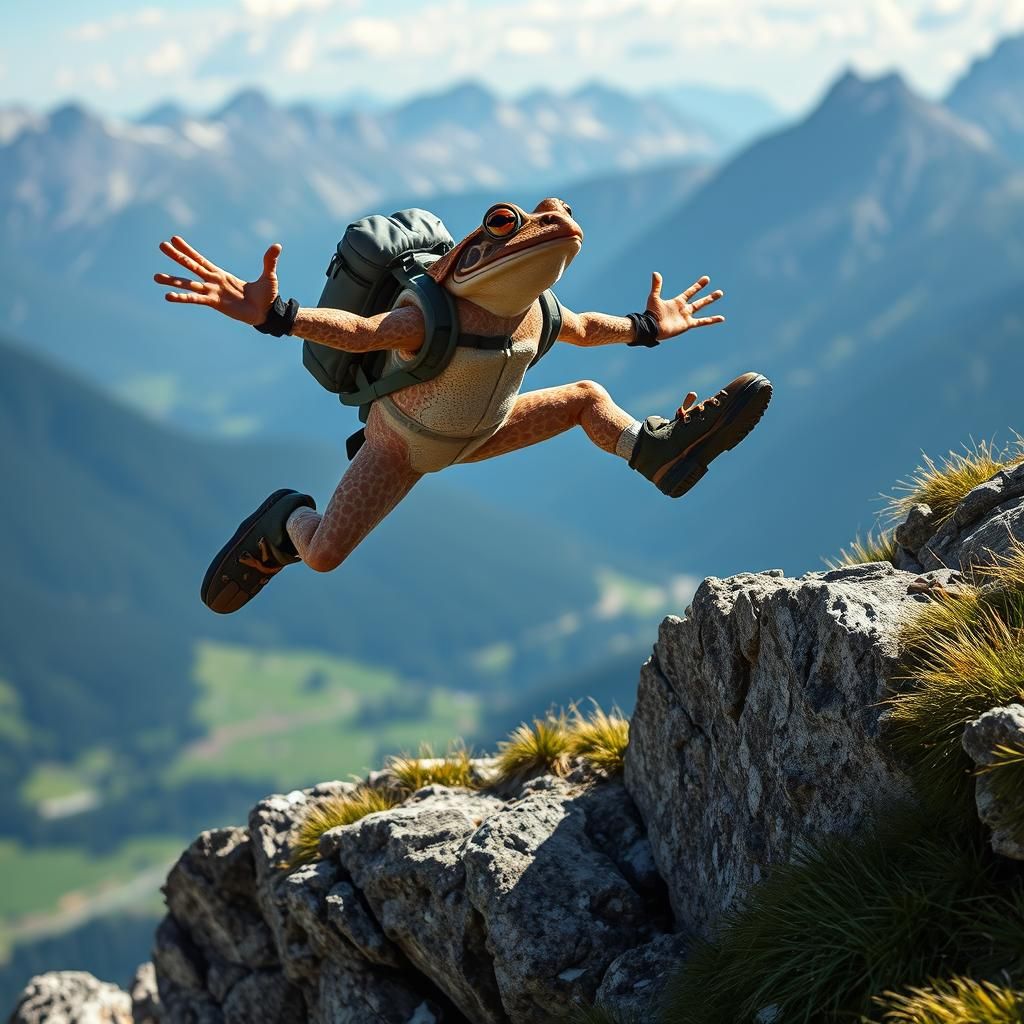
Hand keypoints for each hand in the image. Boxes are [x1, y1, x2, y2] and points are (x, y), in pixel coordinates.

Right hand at [153, 236, 282, 325]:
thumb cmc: (267, 296)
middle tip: (160, 246)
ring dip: (173, 280)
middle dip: (177, 256)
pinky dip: (182, 297)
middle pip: (191, 266)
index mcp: (222, 274)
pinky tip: (168, 296)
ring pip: (188, 284)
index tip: (174, 239)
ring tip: (155, 277)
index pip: (201, 260)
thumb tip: (277, 246)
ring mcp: (212, 292)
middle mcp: (214, 282)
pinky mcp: (214, 303)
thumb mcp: (268, 276)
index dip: (189, 250)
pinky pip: (195, 299)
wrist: (267, 314)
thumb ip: (269, 261)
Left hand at [646, 272, 724, 339]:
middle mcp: (684, 309)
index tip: (706, 279)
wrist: (652, 327)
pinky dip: (712, 320)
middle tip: (720, 292)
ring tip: (720, 296)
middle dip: (709, 297)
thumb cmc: (652, 314)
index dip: (698, 286)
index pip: (690, 292)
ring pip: (701, 308)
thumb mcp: (654, 298)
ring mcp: (686, 317)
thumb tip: (655, 273)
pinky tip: (721, 318)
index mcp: (677, 302)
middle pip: (699, 301)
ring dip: (710, 301)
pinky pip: (702, 322)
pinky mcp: (688, 324)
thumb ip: (657, 286)